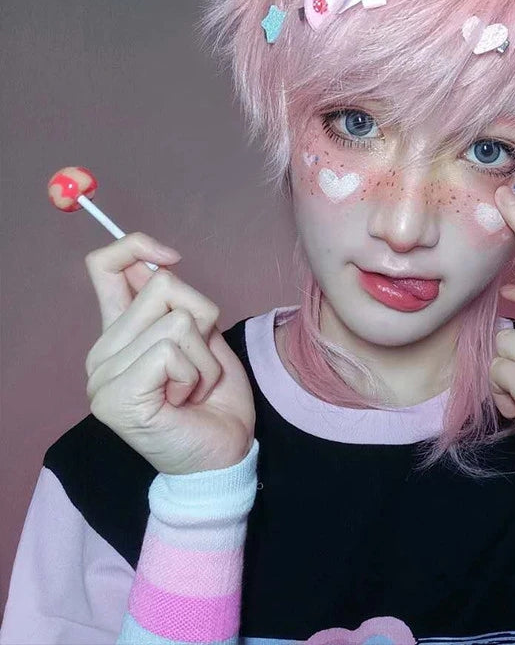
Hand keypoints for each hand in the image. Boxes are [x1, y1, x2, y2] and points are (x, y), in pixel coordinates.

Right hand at [83, 232, 255, 474]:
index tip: (171, 257)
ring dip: (204, 355)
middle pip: (161, 286)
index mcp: (120, 333)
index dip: (136, 246)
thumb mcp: (202, 340)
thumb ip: (177, 305)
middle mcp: (103, 351)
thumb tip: (159, 261)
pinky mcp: (116, 395)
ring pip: (176, 320)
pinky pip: (172, 350)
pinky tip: (184, 400)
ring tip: (193, 386)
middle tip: (198, 364)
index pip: (104, 267)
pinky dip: (196, 373)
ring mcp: (103, 376)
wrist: (223, 456)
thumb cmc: (215, 400)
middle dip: (202, 319)